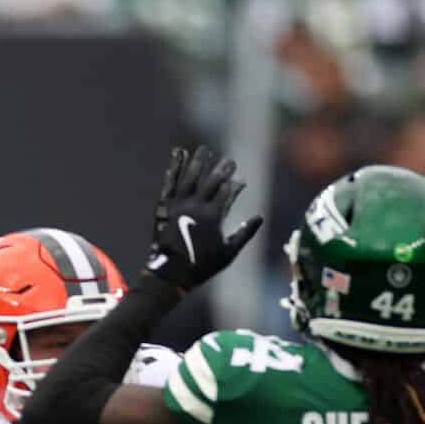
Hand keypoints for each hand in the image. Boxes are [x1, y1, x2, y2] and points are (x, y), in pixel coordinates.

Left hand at [145, 146, 262, 290]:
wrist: (170, 274)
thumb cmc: (202, 266)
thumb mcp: (228, 253)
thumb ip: (244, 234)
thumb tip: (259, 218)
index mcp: (213, 216)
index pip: (227, 191)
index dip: (235, 183)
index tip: (241, 177)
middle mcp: (196, 206)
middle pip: (211, 181)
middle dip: (221, 169)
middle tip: (229, 160)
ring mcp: (179, 204)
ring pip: (190, 177)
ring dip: (198, 162)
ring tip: (204, 149)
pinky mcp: (165, 205)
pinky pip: (171, 182)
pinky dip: (175, 167)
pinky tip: (178, 154)